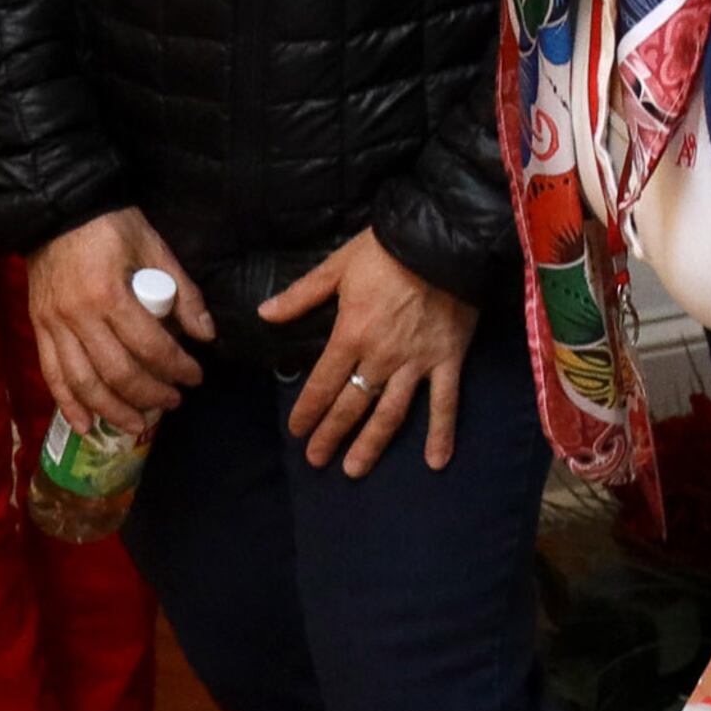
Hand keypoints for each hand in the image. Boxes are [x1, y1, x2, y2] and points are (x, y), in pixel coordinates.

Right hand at [27, 209, 213, 434]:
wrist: (57, 210)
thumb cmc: (111, 225)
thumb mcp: (154, 247)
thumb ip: (183, 291)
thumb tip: (206, 334)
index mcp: (110, 294)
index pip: (150, 346)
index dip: (177, 367)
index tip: (196, 376)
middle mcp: (78, 316)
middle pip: (117, 372)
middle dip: (150, 394)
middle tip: (174, 402)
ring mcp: (54, 325)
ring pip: (83, 383)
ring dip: (113, 410)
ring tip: (139, 425)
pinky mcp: (38, 328)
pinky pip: (52, 375)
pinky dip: (69, 404)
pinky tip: (86, 426)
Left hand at [273, 229, 475, 476]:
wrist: (443, 241)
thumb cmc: (387, 250)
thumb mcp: (338, 266)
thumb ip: (302, 295)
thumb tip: (264, 314)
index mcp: (351, 335)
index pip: (323, 383)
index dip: (307, 410)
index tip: (297, 430)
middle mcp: (381, 358)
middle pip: (351, 405)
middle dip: (331, 434)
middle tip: (316, 460)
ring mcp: (416, 363)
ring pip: (390, 413)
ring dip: (371, 443)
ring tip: (354, 469)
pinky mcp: (447, 361)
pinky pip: (445, 402)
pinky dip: (442, 433)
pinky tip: (436, 462)